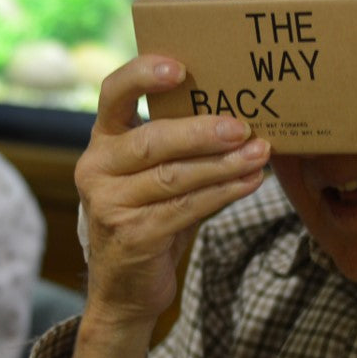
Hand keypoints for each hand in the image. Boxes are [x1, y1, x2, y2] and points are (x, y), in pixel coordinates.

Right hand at [66, 55, 269, 357]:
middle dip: (201, 131)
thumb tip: (242, 117)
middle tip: (243, 126)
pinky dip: (222, 194)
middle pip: (152, 139)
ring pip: (174, 176)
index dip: (142, 75)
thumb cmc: (149, 218)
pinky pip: (186, 208)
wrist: (125, 290)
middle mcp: (96, 168)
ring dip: (223, 165)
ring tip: (259, 154)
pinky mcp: (132, 236)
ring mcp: (109, 204)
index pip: (113, 94)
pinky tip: (249, 183)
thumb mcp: (154, 177)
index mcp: (102, 142)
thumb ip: (180, 147)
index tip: (180, 68)